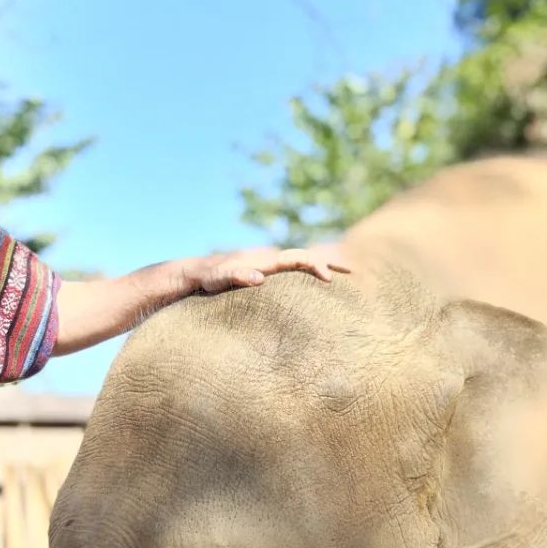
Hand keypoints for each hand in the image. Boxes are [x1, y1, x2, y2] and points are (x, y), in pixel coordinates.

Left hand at [187, 243, 351, 293]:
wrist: (194, 272)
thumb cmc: (205, 278)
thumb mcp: (217, 279)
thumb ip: (236, 275)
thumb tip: (260, 278)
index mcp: (264, 259)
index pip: (297, 258)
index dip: (315, 266)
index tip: (330, 279)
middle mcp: (269, 259)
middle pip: (305, 258)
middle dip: (328, 263)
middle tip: (352, 272)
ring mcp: (267, 266)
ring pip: (299, 265)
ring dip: (320, 268)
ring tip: (341, 277)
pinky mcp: (263, 275)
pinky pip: (290, 274)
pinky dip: (305, 277)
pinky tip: (313, 289)